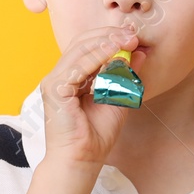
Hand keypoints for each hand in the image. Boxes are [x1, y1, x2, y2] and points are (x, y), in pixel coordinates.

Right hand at [39, 23, 145, 169]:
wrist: (83, 159)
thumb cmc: (96, 135)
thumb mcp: (118, 98)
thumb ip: (126, 76)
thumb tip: (139, 53)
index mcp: (71, 78)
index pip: (88, 47)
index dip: (110, 38)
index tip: (133, 36)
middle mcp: (60, 76)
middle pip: (82, 43)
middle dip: (109, 35)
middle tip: (132, 34)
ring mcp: (54, 81)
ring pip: (79, 50)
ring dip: (105, 41)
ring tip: (127, 39)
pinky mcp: (55, 89)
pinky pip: (78, 66)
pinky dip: (97, 56)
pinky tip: (114, 51)